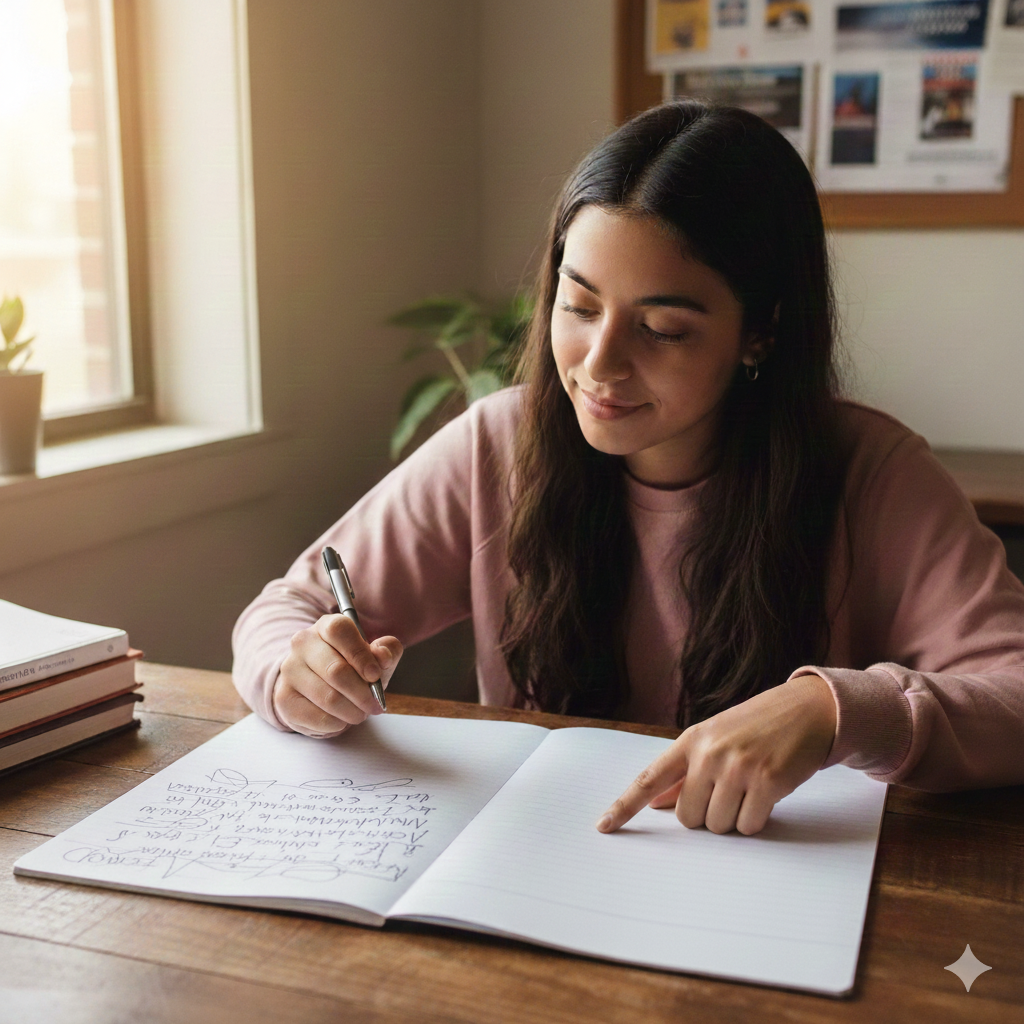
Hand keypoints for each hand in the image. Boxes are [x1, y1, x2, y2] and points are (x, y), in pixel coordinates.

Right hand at [273, 614, 402, 736]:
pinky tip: (341, 719)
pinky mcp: (284, 698)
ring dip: (352, 711)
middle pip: (335, 670)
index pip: (340, 632)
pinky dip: (336, 723)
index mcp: (327, 626)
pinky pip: (316, 717)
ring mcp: (290, 670)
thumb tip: (383, 656)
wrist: (318, 687)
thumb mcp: (375, 656)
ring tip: (360, 714)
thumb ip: (386, 650)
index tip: (375, 676)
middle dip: (362, 693)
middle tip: (375, 705)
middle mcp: (303, 643)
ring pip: (328, 697)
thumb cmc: (352, 668)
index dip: (361, 655)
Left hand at [596, 673, 836, 835]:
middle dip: (707, 814)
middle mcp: (709, 753)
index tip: (604, 826)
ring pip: (719, 825)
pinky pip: (749, 826)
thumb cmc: (756, 726)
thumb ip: (684, 773)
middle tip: (729, 791)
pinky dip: (757, 819)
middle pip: (688, 817)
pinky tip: (767, 794)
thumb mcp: (715, 739)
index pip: (649, 778)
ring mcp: (738, 767)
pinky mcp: (768, 782)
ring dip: (735, 818)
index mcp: (691, 741)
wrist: (806, 710)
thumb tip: (653, 802)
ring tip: (750, 787)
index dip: (625, 806)